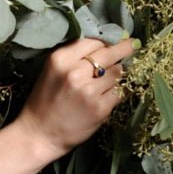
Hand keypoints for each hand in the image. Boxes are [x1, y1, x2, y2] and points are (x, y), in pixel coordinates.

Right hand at [14, 36, 135, 158]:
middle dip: (124, 48)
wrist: (39, 133)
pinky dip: (117, 91)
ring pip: (118, 72)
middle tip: (133, 45)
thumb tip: (103, 44)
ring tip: (110, 78)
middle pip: (110, 53)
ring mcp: (89, 91)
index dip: (106, 41)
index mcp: (60, 59)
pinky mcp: (100, 108)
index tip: (115, 40)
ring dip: (118, 74)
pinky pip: (120, 92)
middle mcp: (75, 72)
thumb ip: (73, 57)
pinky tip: (109, 93)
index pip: (93, 41)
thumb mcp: (51, 71)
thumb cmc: (44, 101)